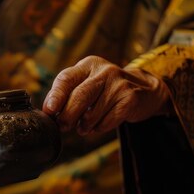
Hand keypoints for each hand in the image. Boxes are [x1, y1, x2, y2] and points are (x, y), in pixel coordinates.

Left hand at [42, 55, 171, 134]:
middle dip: (67, 115)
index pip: (66, 78)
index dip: (56, 96)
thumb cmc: (106, 90)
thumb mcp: (88, 83)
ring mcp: (119, 83)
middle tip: (63, 126)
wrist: (144, 90)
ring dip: (84, 126)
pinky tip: (98, 126)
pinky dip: (99, 128)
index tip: (49, 111)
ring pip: (93, 113)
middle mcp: (104, 71)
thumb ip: (68, 93)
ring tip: (83, 127)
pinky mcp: (130, 98)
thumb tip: (48, 111)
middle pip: (80, 96)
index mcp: (88, 65)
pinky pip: (107, 121)